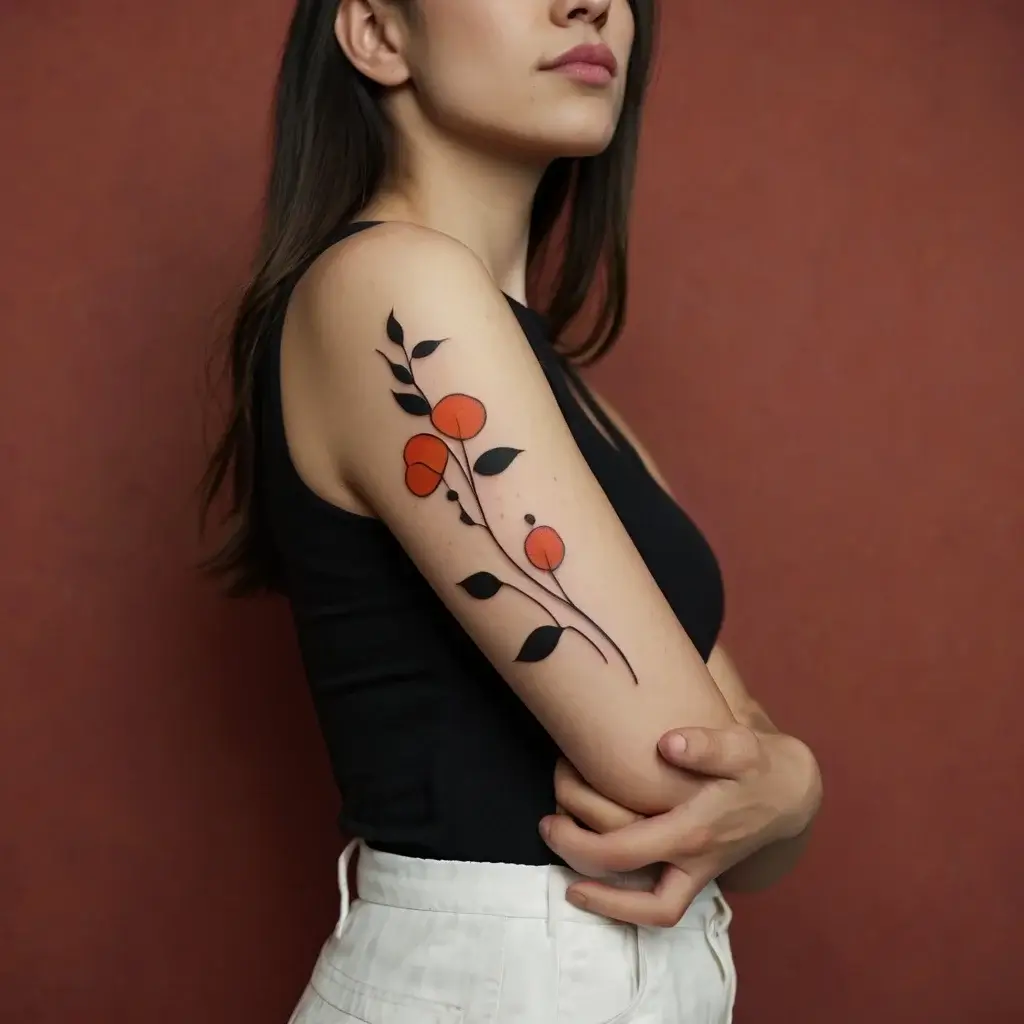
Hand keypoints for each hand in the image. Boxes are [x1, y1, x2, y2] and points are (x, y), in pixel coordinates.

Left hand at [543, 725, 820, 926]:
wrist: (792, 791)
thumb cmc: (759, 765)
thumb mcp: (741, 746)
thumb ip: (707, 744)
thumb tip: (668, 743)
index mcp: (695, 832)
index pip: (627, 853)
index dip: (581, 846)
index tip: (550, 823)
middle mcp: (695, 862)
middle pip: (638, 900)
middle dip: (587, 879)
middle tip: (549, 836)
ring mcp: (698, 872)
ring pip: (655, 912)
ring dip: (612, 905)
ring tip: (570, 880)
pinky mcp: (698, 869)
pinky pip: (661, 897)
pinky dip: (630, 895)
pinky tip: (601, 871)